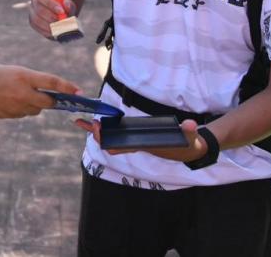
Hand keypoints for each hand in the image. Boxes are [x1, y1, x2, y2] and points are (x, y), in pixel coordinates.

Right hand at [0, 63, 78, 117]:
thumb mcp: (11, 70)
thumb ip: (27, 80)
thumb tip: (41, 90)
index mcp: (23, 76)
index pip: (51, 82)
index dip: (67, 87)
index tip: (79, 91)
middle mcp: (21, 93)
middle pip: (47, 102)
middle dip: (51, 100)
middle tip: (51, 96)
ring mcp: (15, 107)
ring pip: (34, 109)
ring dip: (34, 104)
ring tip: (19, 94)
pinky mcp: (8, 116)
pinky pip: (22, 114)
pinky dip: (21, 108)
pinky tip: (8, 100)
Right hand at [28, 0, 76, 38]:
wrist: (60, 13)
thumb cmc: (64, 6)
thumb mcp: (68, 4)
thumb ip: (68, 4)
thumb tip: (66, 5)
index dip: (51, 3)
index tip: (61, 11)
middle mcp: (33, 1)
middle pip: (39, 9)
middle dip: (52, 17)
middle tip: (62, 22)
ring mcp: (31, 12)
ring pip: (38, 20)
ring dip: (50, 25)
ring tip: (61, 26)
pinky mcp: (32, 23)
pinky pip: (38, 28)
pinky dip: (48, 31)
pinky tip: (56, 31)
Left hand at [73, 117, 201, 158]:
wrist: (189, 150)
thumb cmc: (187, 145)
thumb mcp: (190, 139)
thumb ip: (190, 132)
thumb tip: (190, 126)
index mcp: (145, 146)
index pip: (122, 147)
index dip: (108, 140)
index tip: (98, 129)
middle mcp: (137, 145)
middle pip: (111, 142)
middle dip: (98, 134)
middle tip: (84, 121)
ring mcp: (135, 141)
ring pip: (111, 138)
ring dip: (97, 131)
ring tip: (81, 121)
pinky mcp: (137, 136)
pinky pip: (117, 133)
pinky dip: (106, 128)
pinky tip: (97, 122)